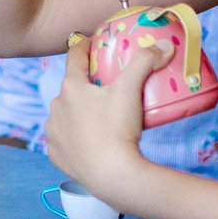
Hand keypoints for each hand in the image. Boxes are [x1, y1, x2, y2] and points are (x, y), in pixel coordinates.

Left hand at [42, 30, 160, 195]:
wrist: (111, 175)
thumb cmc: (117, 128)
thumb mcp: (131, 90)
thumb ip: (145, 62)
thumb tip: (163, 45)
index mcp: (71, 87)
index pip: (74, 56)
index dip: (84, 46)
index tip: (93, 43)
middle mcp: (56, 107)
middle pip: (71, 88)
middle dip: (86, 86)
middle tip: (107, 90)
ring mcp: (53, 132)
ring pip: (65, 115)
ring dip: (77, 113)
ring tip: (100, 120)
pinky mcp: (55, 155)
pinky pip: (63, 140)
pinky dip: (74, 138)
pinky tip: (89, 142)